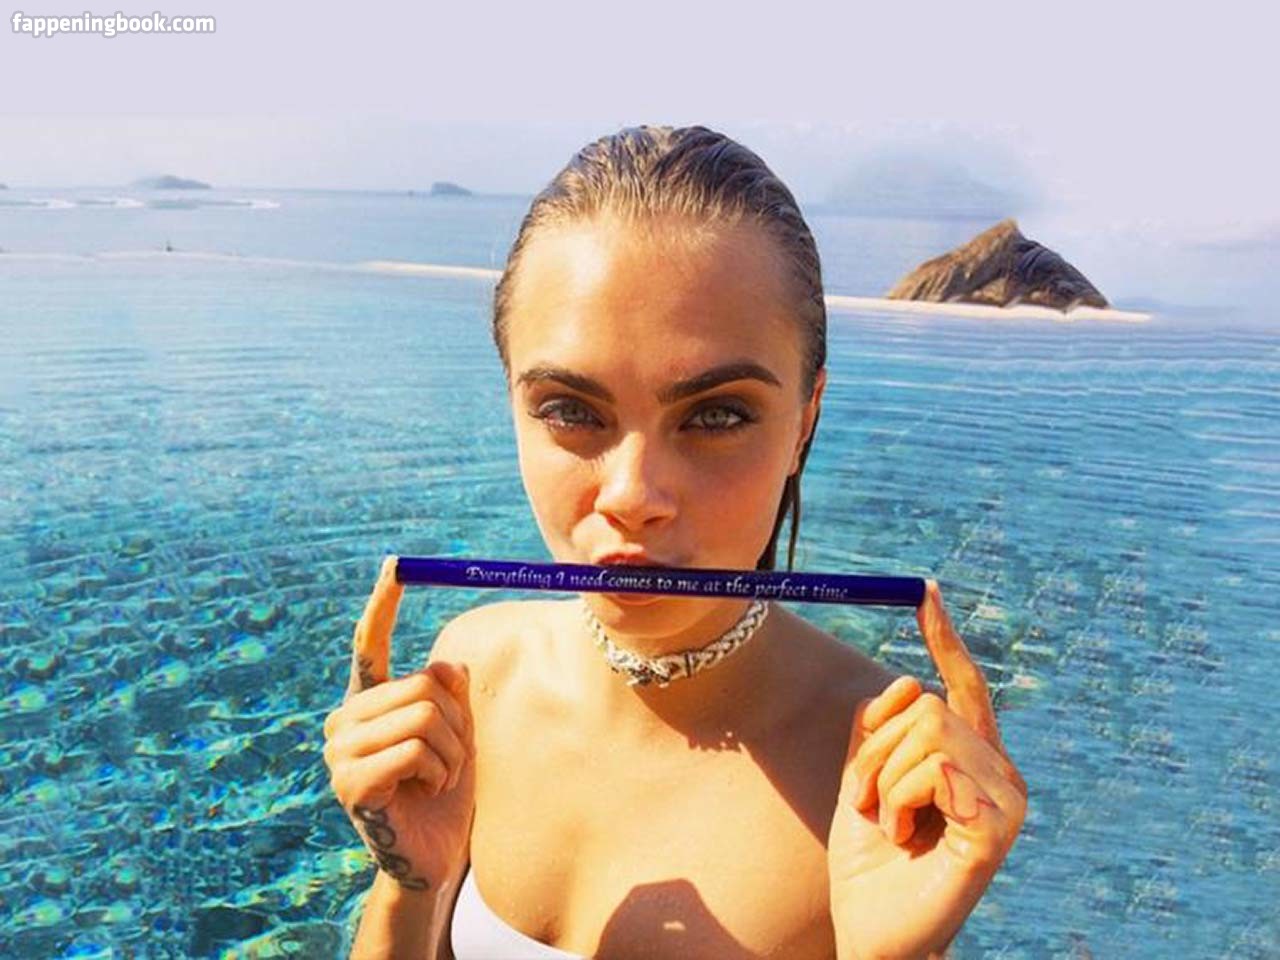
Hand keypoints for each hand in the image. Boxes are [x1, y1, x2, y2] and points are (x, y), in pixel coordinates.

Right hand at [323, 555, 475, 892]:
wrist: (434, 857)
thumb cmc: (444, 795)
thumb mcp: (458, 734)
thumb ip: (450, 695)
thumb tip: (449, 665)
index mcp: (367, 704)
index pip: (372, 646)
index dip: (383, 605)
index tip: (395, 564)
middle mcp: (344, 722)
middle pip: (421, 685)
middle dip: (454, 724)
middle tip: (449, 761)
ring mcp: (341, 753)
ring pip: (423, 714)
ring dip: (450, 751)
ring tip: (437, 779)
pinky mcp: (351, 782)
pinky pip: (416, 748)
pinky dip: (438, 770)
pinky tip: (425, 793)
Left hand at [827, 579, 1027, 958]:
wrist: (872, 931)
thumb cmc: (871, 861)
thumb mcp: (863, 778)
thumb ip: (879, 729)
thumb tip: (908, 679)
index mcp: (972, 758)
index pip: (962, 685)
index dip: (944, 638)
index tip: (926, 591)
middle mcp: (999, 772)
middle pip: (929, 705)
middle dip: (876, 749)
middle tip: (867, 801)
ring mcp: (1005, 800)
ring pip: (927, 733)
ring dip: (882, 777)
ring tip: (886, 823)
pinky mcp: (996, 829)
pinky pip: (933, 769)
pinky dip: (896, 798)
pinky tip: (903, 836)